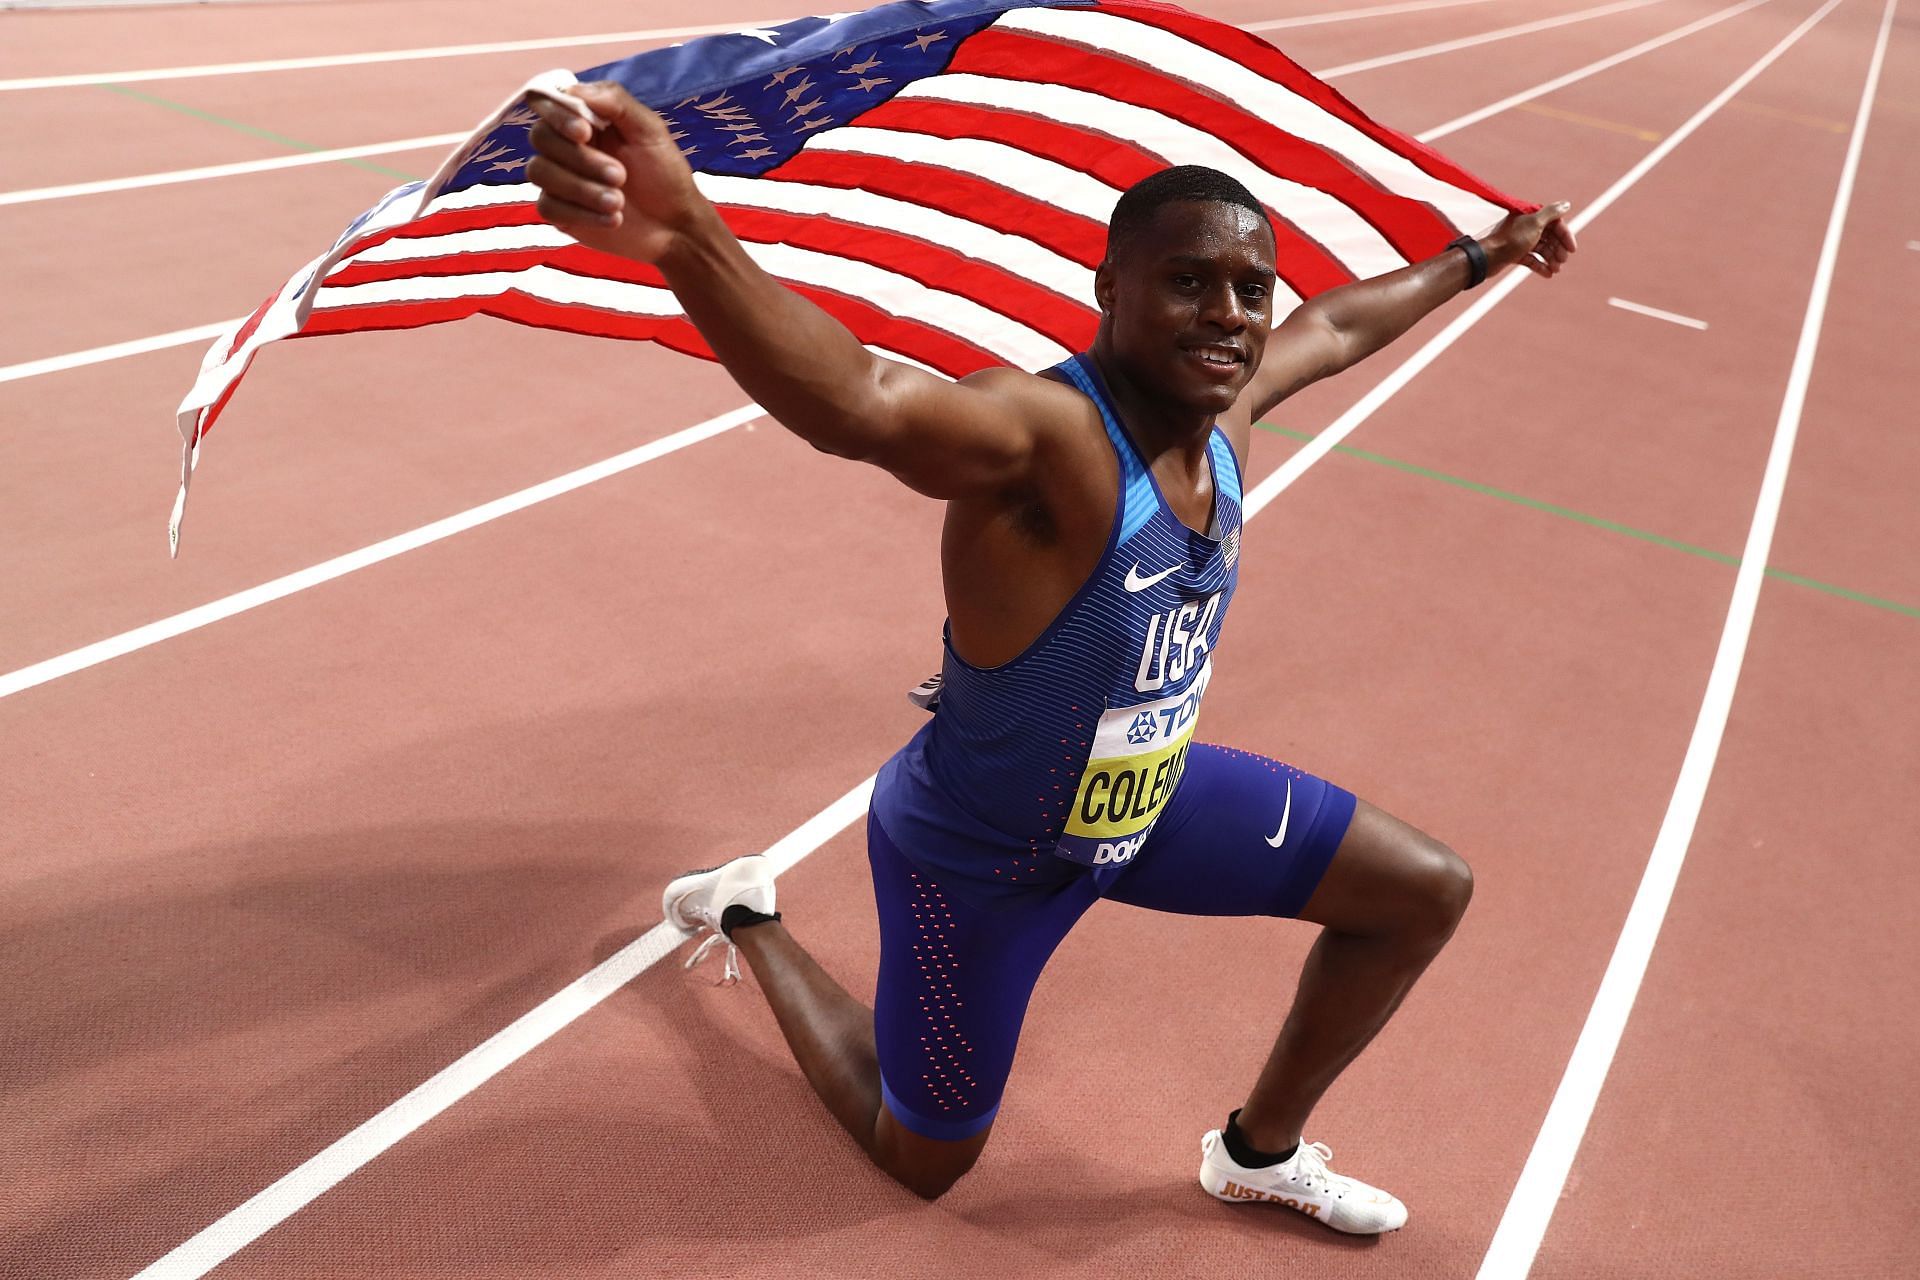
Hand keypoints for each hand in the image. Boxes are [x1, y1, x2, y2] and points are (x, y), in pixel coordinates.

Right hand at [526, 81, 703, 262]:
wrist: (675, 224)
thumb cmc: (664, 173)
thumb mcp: (649, 130)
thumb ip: (615, 102)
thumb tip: (572, 88)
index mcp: (584, 119)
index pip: (546, 102)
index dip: (558, 115)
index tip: (584, 133)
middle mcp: (565, 145)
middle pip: (541, 137)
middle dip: (581, 158)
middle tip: (620, 175)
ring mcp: (559, 179)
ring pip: (539, 171)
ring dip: (581, 188)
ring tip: (619, 202)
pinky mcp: (560, 211)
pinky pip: (547, 207)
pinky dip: (581, 214)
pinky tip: (612, 220)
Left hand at [1481, 201, 1576, 278]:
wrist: (1486, 258)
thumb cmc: (1510, 240)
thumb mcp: (1534, 223)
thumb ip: (1551, 213)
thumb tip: (1566, 204)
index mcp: (1531, 216)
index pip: (1555, 223)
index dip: (1565, 235)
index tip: (1572, 249)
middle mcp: (1525, 226)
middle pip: (1549, 236)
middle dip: (1558, 249)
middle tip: (1562, 261)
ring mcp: (1519, 241)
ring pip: (1541, 249)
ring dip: (1551, 259)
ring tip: (1556, 269)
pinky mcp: (1514, 254)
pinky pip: (1531, 259)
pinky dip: (1540, 266)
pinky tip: (1548, 274)